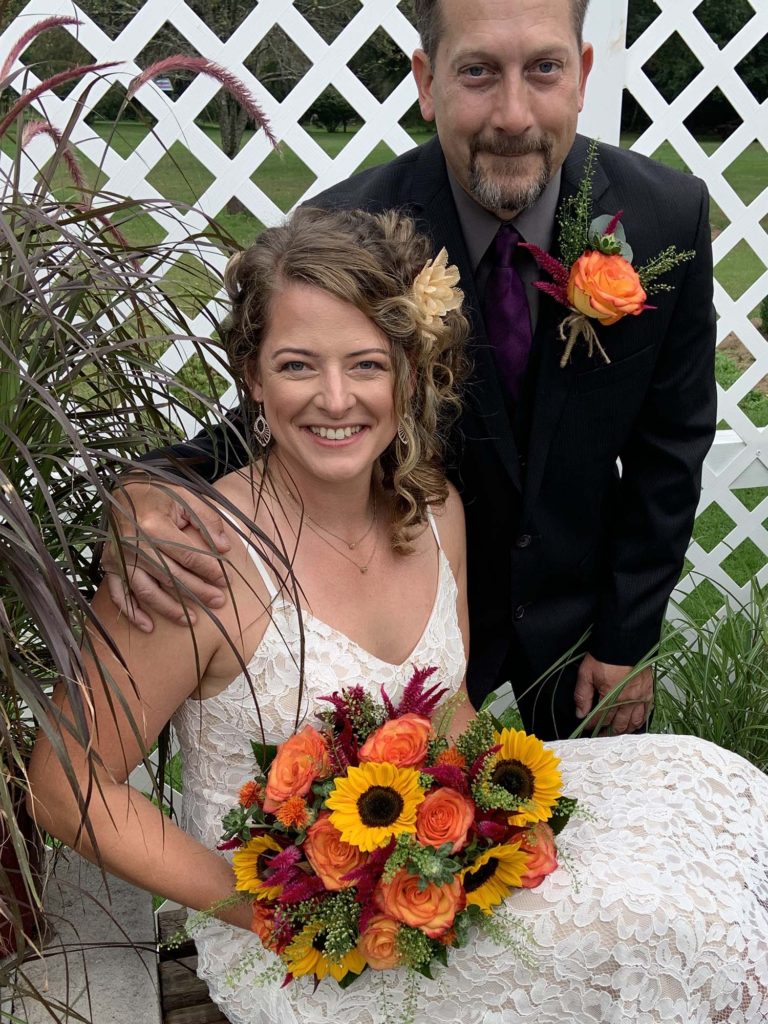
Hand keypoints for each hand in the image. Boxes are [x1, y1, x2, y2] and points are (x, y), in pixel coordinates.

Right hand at [101, 478, 230, 631]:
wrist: (123, 489)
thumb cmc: (159, 495)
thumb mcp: (186, 498)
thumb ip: (207, 520)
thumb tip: (225, 548)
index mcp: (154, 525)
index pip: (187, 555)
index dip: (208, 570)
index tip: (224, 580)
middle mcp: (133, 544)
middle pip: (171, 577)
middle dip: (197, 592)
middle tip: (218, 602)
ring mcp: (119, 557)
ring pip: (147, 591)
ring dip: (170, 609)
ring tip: (191, 619)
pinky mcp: (109, 566)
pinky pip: (119, 595)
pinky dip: (132, 613)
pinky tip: (149, 626)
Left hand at [573, 654, 652, 734]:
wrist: (624, 640)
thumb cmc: (605, 655)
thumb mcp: (586, 673)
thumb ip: (582, 695)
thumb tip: (580, 713)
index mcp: (610, 697)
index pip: (599, 718)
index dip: (591, 725)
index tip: (586, 727)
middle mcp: (627, 700)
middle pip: (617, 725)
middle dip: (607, 733)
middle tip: (601, 736)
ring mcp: (640, 697)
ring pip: (632, 722)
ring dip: (623, 730)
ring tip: (615, 733)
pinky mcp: (648, 692)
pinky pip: (645, 713)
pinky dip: (639, 721)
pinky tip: (633, 724)